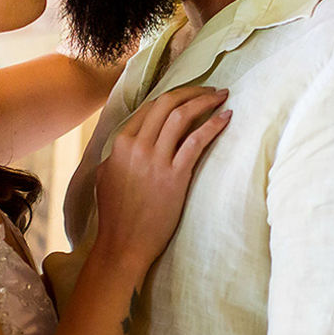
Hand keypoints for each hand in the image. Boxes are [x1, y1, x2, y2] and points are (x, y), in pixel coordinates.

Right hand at [93, 85, 229, 272]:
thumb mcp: (106, 176)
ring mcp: (156, 160)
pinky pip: (197, 141)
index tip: (189, 95)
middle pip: (167, 104)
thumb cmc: (115, 215)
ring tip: (221, 98)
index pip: (149, 107)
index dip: (173, 96)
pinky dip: (214, 125)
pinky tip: (227, 118)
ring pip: (182, 117)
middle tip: (211, 90)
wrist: (124, 244)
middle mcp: (137, 146)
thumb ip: (118, 154)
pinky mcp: (175, 176)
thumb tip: (130, 140)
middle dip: (192, 92)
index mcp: (120, 144)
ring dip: (205, 102)